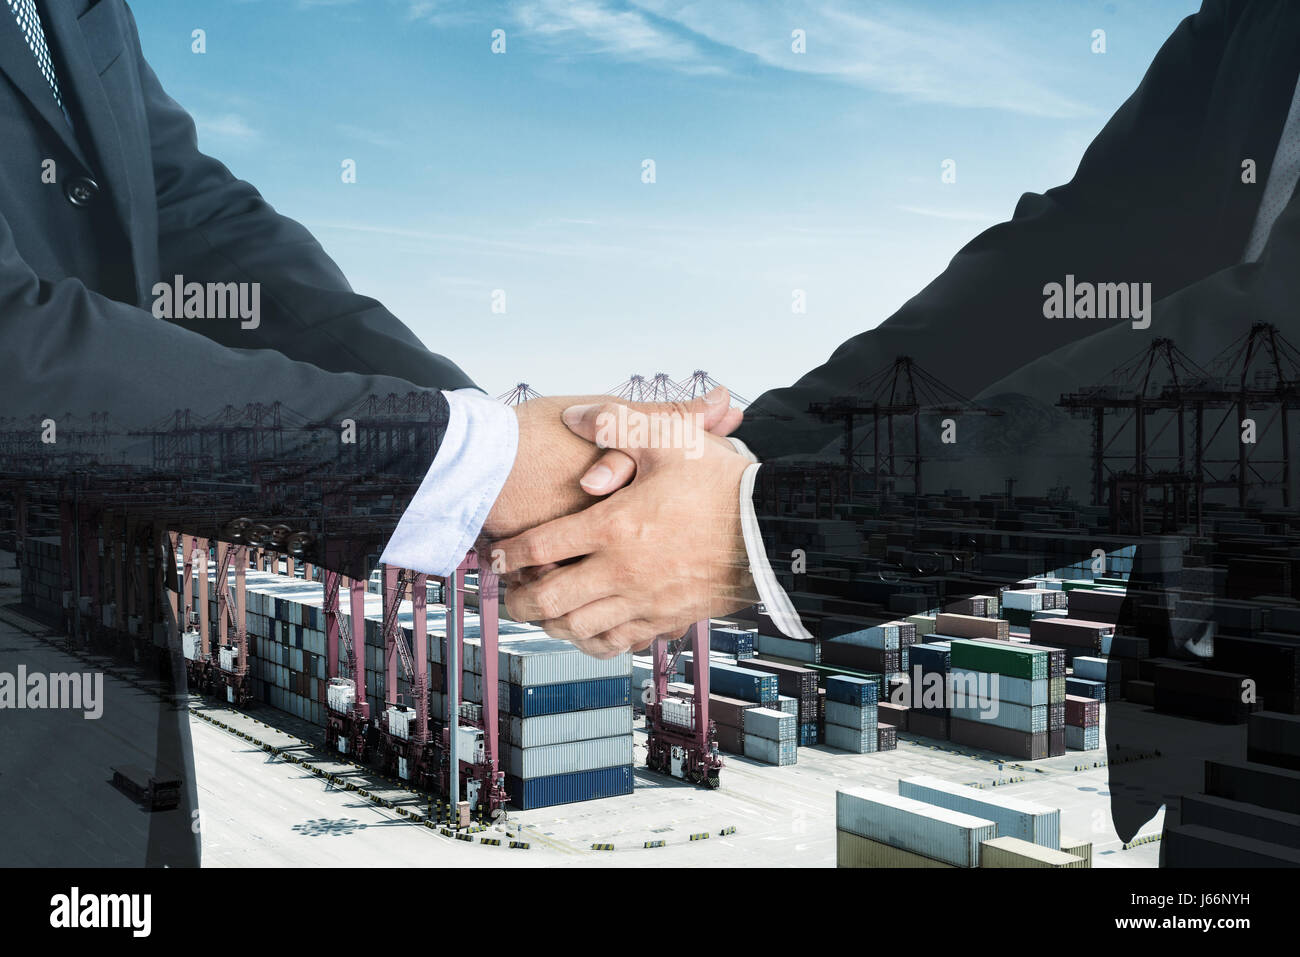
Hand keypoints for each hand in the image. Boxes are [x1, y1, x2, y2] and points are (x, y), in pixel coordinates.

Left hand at [490, 401, 757, 658]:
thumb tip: (572, 416)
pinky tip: (584, 629)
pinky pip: (615, 643)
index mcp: (615, 527)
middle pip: (549, 599)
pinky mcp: (666, 620)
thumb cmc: (721, 484)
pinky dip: (590, 641)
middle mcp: (622, 571)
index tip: (494, 554)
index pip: (541, 548)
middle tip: (509, 591)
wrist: (771, 531)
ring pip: (577, 628)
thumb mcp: (669, 440)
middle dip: (519, 598)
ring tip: (540, 610)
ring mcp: (644, 602)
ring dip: (550, 622)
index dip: (508, 554)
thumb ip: (616, 424)